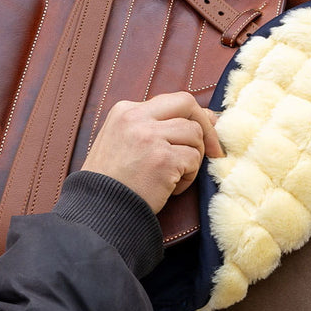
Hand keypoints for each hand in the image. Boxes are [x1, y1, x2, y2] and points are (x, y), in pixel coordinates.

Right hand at [81, 92, 223, 213]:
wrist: (98, 209)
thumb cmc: (113, 180)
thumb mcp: (122, 140)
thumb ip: (154, 125)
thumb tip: (206, 116)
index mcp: (125, 110)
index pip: (171, 101)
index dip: (192, 116)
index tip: (204, 131)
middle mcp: (137, 118)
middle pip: (187, 104)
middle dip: (206, 125)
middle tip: (212, 149)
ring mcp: (150, 137)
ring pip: (194, 134)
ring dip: (193, 158)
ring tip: (176, 176)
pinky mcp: (163, 159)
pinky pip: (193, 160)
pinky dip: (188, 177)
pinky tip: (172, 188)